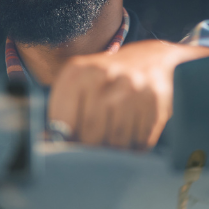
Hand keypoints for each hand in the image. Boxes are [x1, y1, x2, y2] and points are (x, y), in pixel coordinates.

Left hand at [48, 40, 208, 149]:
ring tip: (112, 139)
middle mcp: (106, 75)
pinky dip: (134, 146)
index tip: (70, 142)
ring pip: (117, 142)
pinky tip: (131, 133)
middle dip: (90, 148)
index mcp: (79, 72)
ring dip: (114, 149)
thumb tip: (52, 143)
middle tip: (93, 145)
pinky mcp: (156, 99)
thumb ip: (61, 115)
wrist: (147, 59)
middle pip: (91, 134)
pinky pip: (141, 141)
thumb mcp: (76, 87)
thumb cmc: (103, 82)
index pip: (64, 123)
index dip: (66, 141)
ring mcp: (133, 87)